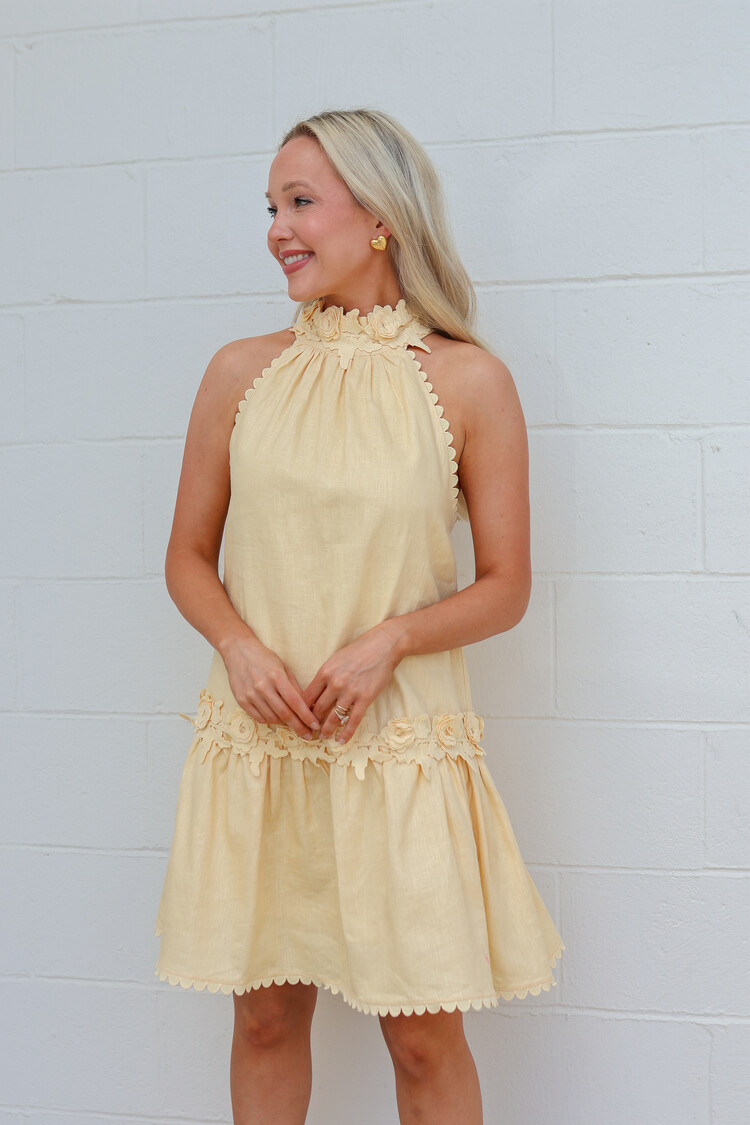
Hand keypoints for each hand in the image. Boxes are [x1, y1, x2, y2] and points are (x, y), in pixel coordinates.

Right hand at [221, 632, 320, 739]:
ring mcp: (250, 695)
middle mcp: (262, 687)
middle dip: (299, 727)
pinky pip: (259, 718)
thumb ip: (294, 686)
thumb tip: (307, 706)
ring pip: (272, 718)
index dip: (306, 716)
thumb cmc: (264, 658)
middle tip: (308, 735)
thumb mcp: (283, 668)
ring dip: (285, 724)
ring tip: (294, 724)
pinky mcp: (241, 700)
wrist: (238, 651)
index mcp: (276, 677)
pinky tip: (277, 719)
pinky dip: (270, 721)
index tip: (315, 725)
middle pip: (284, 714)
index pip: (295, 702)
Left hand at [302, 622, 403, 743]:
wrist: (382, 645)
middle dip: (312, 722)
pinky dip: (346, 733)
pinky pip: (353, 720)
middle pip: (317, 709)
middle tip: (309, 731)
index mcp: (324, 672)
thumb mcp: (335, 659)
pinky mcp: (365, 698)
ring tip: (323, 737)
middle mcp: (335, 683)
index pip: (307, 697)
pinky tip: (341, 741)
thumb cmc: (358, 651)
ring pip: (333, 717)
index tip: (300, 718)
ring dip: (326, 730)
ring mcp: (350, 691)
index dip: (301, 710)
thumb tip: (315, 692)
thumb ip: (325, 676)